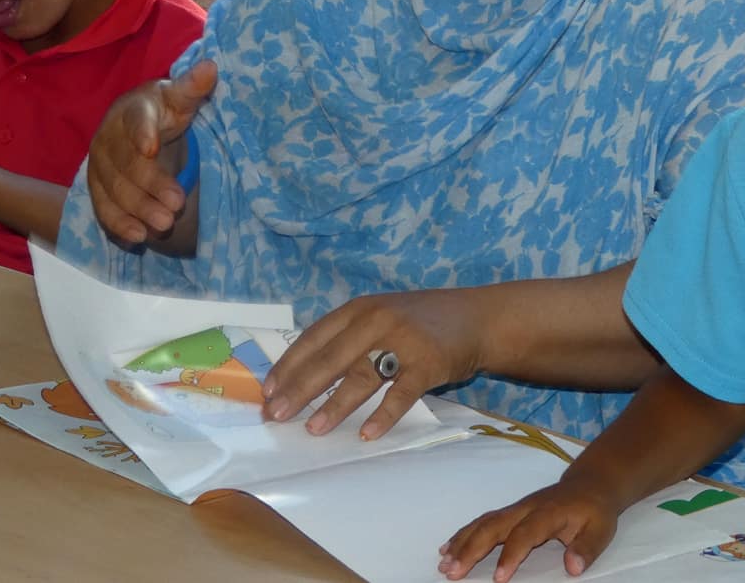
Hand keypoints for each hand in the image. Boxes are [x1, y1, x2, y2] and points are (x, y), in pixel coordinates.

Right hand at [86, 60, 214, 243]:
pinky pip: (103, 208)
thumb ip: (192, 86)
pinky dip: (118, 224)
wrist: (136, 126)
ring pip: (115, 190)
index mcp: (132, 110)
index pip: (136, 119)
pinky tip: (137, 237)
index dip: (142, 133)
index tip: (152, 148)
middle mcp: (109, 137)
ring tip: (164, 225)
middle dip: (150, 185)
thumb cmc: (163, 111)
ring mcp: (99, 166)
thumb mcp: (178, 97)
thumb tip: (212, 67)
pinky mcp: (97, 189)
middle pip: (127, 164)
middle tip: (176, 204)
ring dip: (138, 209)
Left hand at [263, 289, 486, 437]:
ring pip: (361, 376)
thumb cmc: (421, 322)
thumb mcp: (382, 316)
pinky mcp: (428, 362)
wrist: (478, 318)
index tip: (267, 391)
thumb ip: (349, 337)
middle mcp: (377, 320)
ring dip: (335, 405)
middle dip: (300, 388)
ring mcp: (404, 341)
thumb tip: (303, 374)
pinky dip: (383, 415)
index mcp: (360, 309)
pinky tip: (367, 435)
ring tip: (313, 428)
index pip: (314, 337)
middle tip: (276, 414)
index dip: (289, 364)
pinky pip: (401, 393)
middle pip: (330, 358)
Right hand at [438, 481, 617, 581]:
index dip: (511, 555)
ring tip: (444, 564)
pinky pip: (482, 522)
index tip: (498, 579)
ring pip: (483, 523)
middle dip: (471, 549)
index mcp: (548, 513)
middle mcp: (525, 508)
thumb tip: (573, 568)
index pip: (525, 534)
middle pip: (494, 526)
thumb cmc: (594, 512)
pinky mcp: (509, 512)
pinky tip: (448, 548)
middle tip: (453, 572)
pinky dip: (463, 535)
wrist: (588, 485)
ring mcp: (515, 509)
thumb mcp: (600, 530)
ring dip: (462, 543)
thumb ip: (586, 548)